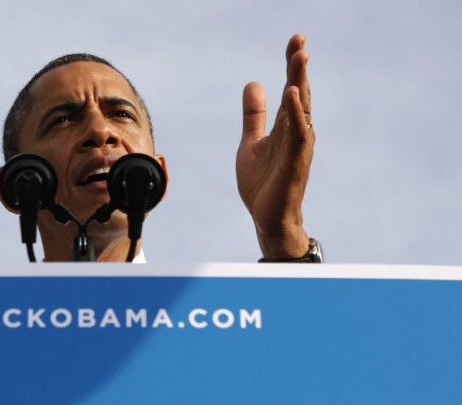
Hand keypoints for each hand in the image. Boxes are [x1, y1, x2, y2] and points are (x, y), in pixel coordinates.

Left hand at [236, 34, 314, 259]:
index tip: (296, 40)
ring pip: (301, 109)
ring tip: (299, 57)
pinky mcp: (295, 162)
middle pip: (299, 93)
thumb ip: (253, 115)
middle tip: (299, 40)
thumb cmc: (263, 182)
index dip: (292, 65)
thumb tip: (253, 83)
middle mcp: (296, 132)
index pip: (291, 89)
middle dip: (298, 67)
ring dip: (300, 82)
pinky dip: (296, 114)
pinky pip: (297, 134)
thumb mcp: (251, 142)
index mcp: (286, 126)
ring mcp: (298, 147)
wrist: (265, 217)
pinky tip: (292, 94)